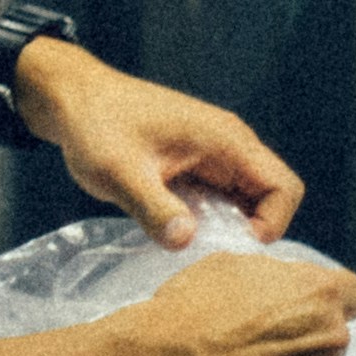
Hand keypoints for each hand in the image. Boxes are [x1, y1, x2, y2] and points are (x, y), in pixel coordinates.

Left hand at [34, 44, 304, 242]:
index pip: (284, 187)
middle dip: (250, 232)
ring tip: (192, 249)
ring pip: (247, 204)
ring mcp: (214, 157)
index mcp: (225, 140)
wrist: (71, 99)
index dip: (271, 224)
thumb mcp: (118, 171)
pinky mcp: (196, 168)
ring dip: (229, 230)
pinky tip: (178, 235)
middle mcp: (229, 147)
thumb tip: (186, 240)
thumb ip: (152, 206)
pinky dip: (210, 222)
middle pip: (271, 199)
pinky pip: (222, 201)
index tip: (230, 246)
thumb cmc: (95, 125)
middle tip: (211, 256)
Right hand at [114, 250, 355, 355]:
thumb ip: (274, 277)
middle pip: (333, 334)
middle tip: (262, 335)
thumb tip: (283, 288)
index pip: (355, 293)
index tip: (308, 305)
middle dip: (306, 333)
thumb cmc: (193, 308)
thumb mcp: (231, 266)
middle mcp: (329, 337)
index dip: (333, 298)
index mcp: (318, 293)